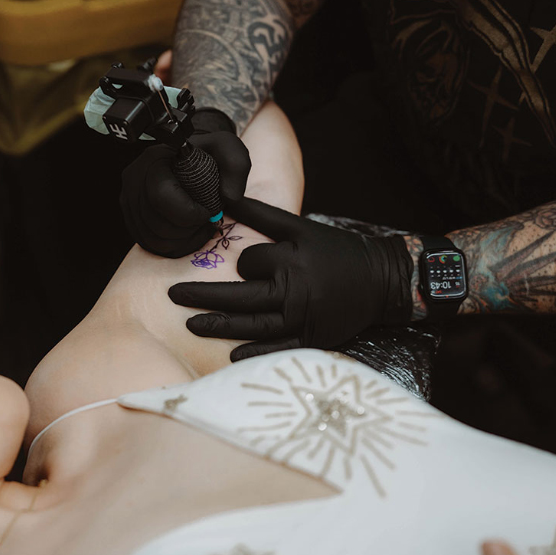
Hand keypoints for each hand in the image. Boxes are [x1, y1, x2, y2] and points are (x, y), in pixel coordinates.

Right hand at [120, 129, 250, 257]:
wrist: (188, 160)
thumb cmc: (205, 155)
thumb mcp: (226, 148)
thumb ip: (235, 165)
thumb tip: (229, 197)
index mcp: (154, 160)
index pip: (161, 197)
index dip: (189, 213)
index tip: (207, 211)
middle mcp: (134, 180)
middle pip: (157, 224)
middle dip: (189, 230)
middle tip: (206, 220)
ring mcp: (129, 202)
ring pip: (153, 239)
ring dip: (183, 241)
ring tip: (200, 228)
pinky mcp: (132, 219)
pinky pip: (150, 245)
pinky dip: (175, 246)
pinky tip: (190, 234)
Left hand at [168, 198, 413, 360]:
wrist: (382, 281)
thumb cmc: (337, 251)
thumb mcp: (301, 227)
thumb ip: (261, 215)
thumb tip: (225, 198)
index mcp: (291, 261)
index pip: (249, 263)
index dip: (245, 262)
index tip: (251, 263)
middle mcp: (294, 292)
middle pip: (239, 297)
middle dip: (203, 297)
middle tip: (173, 295)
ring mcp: (302, 319)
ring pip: (252, 325)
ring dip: (219, 326)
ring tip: (192, 325)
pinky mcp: (311, 340)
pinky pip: (277, 349)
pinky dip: (254, 353)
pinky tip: (231, 356)